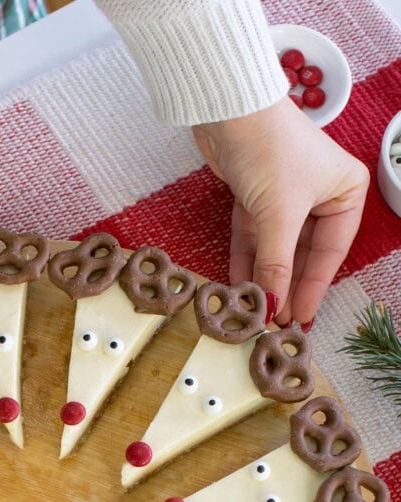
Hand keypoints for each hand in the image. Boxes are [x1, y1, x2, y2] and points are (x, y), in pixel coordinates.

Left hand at [192, 96, 369, 328]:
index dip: (313, 288)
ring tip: (255, 311)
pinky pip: (253, 236)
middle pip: (302, 253)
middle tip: (274, 322)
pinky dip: (245, 259)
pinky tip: (239, 286)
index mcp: (344, 192)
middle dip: (285, 286)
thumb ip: (276, 265)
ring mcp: (285, 195)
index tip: (299, 318)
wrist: (228, 108)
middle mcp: (319, 193)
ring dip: (263, 277)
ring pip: (275, 247)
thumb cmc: (270, 150)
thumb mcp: (279, 214)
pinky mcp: (255, 195)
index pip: (330, 252)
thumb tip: (273, 308)